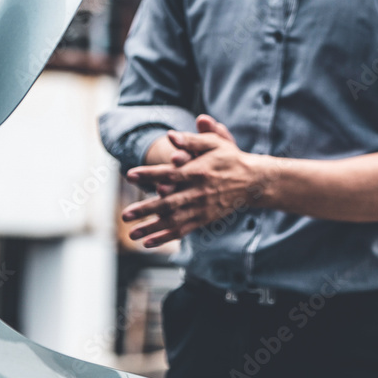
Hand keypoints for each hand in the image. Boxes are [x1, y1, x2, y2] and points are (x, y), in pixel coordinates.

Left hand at [121, 115, 263, 246]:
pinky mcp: (203, 218)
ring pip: (173, 220)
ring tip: (131, 234)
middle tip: (125, 215)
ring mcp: (201, 208)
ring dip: (151, 228)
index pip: (169, 173)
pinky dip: (165, 237)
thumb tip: (171, 135)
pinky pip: (182, 230)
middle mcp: (198, 192)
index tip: (130, 175)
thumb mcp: (215, 143)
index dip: (149, 174)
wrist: (252, 181)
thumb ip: (193, 139)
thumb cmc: (230, 159)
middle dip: (145, 210)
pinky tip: (148, 242)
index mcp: (198, 172)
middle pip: (168, 203)